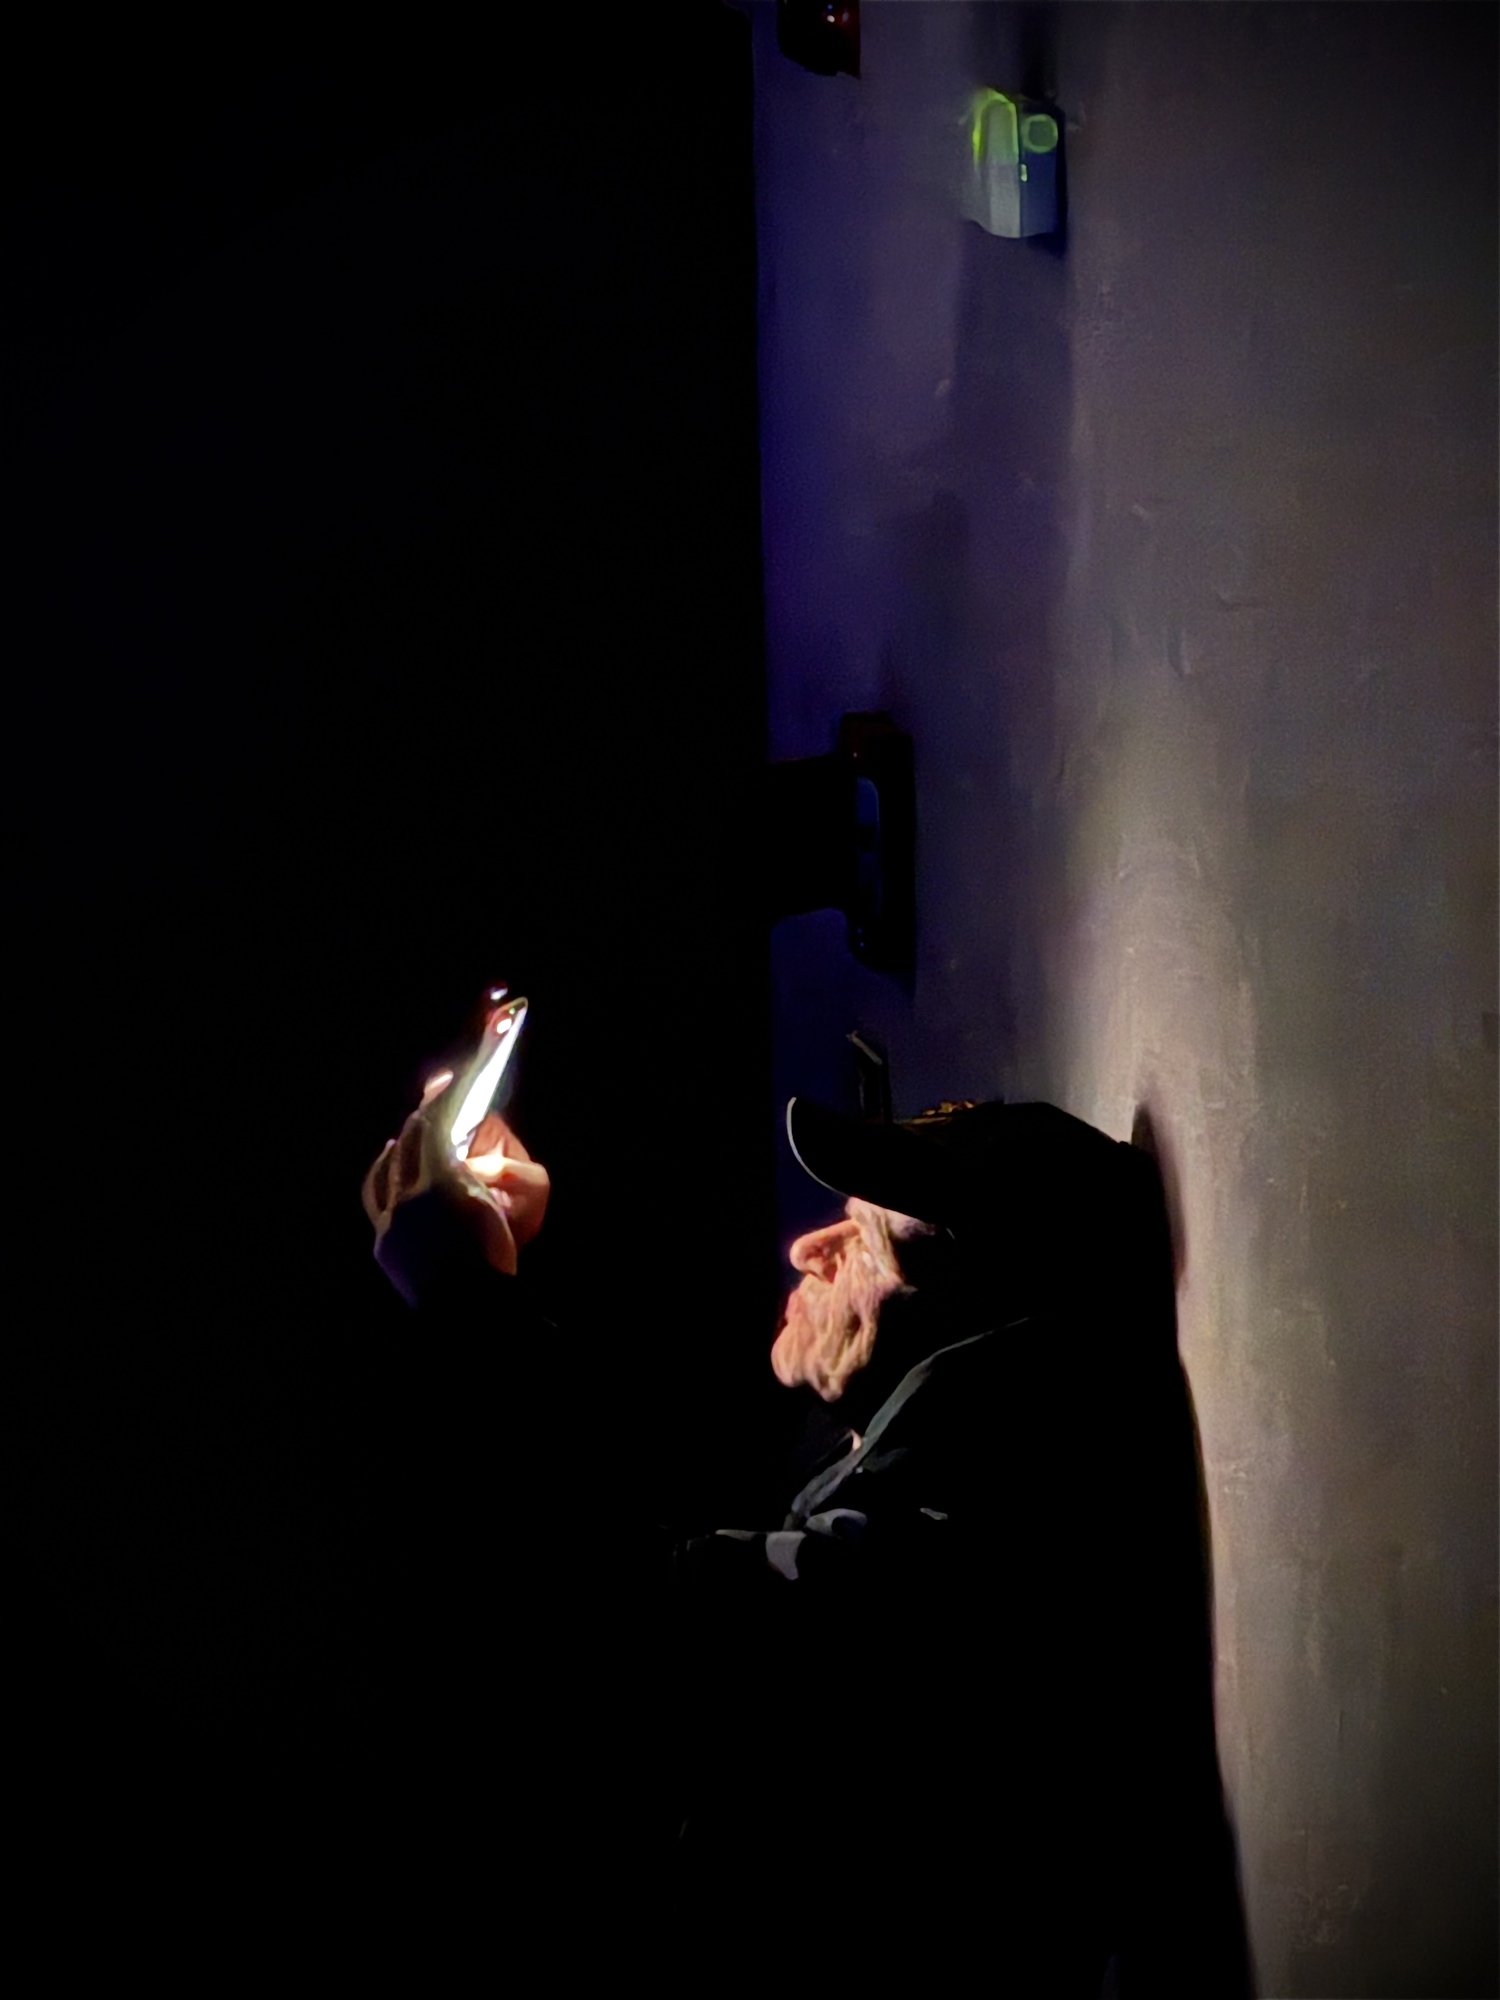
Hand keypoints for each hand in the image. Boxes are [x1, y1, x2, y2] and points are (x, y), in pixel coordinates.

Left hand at [362, 1071, 550, 1279]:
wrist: (468, 1307)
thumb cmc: (490, 1257)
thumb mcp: (491, 1207)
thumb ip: (472, 1175)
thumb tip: (457, 1160)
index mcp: (440, 1180)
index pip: (433, 1128)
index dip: (438, 1104)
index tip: (444, 1085)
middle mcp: (409, 1195)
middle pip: (406, 1146)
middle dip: (417, 1123)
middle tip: (427, 1108)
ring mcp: (391, 1221)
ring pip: (384, 1173)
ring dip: (394, 1152)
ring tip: (398, 1142)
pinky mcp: (384, 1244)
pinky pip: (377, 1202)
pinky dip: (383, 1183)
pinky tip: (388, 1181)